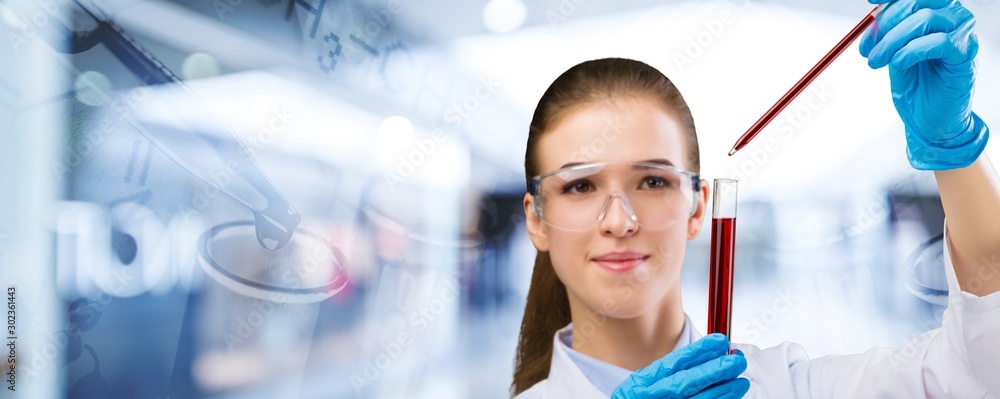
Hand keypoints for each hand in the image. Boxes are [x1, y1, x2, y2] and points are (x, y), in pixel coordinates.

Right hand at [611, 334, 748, 398]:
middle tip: (737, 360)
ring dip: (723, 391)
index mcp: (642, 383)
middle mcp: (652, 397)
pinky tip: (731, 397)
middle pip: (686, 383)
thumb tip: (708, 356)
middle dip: (714, 370)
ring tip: (742, 381)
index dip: (698, 352)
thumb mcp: (642, 385)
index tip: (719, 341)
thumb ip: (668, 374)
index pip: (672, 364)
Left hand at [860, 0, 988, 169]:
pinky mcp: (965, 54)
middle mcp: (952, 17)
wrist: (928, 119)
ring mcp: (961, 34)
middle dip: (885, 23)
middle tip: (867, 48)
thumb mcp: (892, 54)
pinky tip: (897, 63)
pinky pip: (939, 42)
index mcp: (934, 13)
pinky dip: (911, 50)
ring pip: (925, 19)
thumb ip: (884, 35)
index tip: (870, 1)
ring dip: (893, 40)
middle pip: (917, 1)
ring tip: (876, 61)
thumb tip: (869, 21)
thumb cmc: (915, 86)